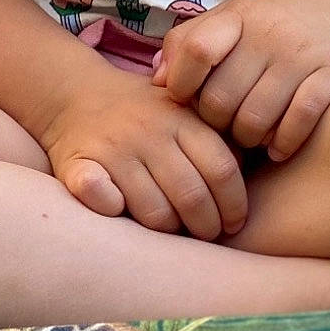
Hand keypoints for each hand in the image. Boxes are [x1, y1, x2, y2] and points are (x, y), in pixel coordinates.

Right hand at [39, 64, 246, 240]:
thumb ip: (217, 139)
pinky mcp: (79, 164)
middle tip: (208, 237)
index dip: (234, 205)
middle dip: (206, 227)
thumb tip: (253, 177)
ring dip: (168, 231)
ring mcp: (114, 149)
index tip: (235, 223)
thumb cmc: (145, 114)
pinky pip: (103, 199)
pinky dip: (114, 211)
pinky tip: (123, 214)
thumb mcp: (186, 112)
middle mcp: (150, 132)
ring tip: (174, 233)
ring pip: (153, 210)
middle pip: (192, 195)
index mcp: (182, 119)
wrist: (76, 94)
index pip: (221, 170)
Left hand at [154, 0, 329, 162]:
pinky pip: (297, 124)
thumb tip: (157, 81)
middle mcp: (270, 34)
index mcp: (239, 16)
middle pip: (221, 100)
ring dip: (248, 139)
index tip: (186, 98)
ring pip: (255, 121)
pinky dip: (283, 144)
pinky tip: (278, 147)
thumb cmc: (275, 21)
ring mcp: (302, 56)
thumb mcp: (231, 16)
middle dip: (216, 123)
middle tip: (224, 123)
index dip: (182, 84)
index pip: (196, 50)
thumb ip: (188, 42)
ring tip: (250, 136)